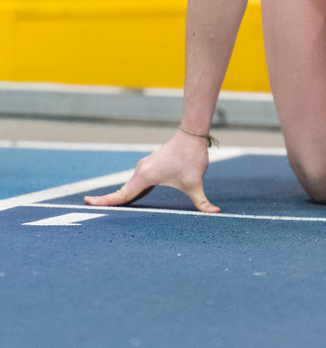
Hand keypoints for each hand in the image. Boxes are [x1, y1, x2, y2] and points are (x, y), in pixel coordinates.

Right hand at [84, 132, 220, 212]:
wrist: (192, 134)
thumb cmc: (192, 157)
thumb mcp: (196, 183)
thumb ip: (203, 202)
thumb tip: (215, 213)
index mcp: (145, 176)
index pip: (121, 194)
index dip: (104, 201)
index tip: (87, 202)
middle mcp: (140, 171)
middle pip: (121, 191)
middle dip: (106, 201)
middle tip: (89, 207)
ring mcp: (144, 167)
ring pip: (129, 186)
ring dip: (120, 197)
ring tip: (105, 207)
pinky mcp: (150, 166)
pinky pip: (136, 182)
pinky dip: (130, 191)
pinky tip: (131, 200)